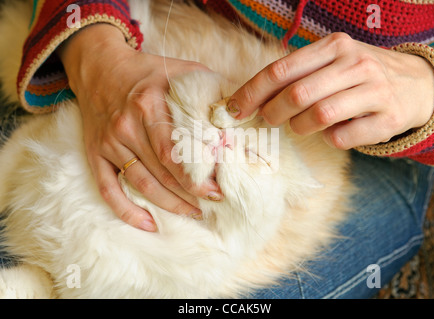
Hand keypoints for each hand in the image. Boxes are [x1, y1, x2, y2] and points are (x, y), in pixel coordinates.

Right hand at [58, 24, 220, 230]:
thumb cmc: (148, 72)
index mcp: (150, 105)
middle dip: (189, 194)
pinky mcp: (95, 152)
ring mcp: (109, 142)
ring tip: (191, 213)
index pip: (176, 152)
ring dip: (168, 204)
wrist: (100, 66)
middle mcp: (127, 125)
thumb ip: (210, 90)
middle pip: (161, 172)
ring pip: (141, 183)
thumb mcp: (182, 70)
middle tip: (210, 205)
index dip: (197, 177)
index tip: (217, 190)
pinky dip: (126, 210)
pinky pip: (108, 188)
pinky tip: (148, 223)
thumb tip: (240, 113)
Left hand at [227, 32, 433, 148]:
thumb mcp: (331, 62)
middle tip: (269, 120)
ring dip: (300, 127)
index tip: (234, 110)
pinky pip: (343, 137)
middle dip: (273, 113)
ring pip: (319, 116)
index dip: (252, 92)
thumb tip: (250, 99)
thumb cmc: (358, 75)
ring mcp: (375, 91)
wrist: (417, 83)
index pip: (281, 70)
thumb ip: (297, 75)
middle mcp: (355, 64)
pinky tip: (334, 132)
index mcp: (334, 47)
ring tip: (300, 125)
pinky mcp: (388, 119)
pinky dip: (330, 139)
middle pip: (297, 94)